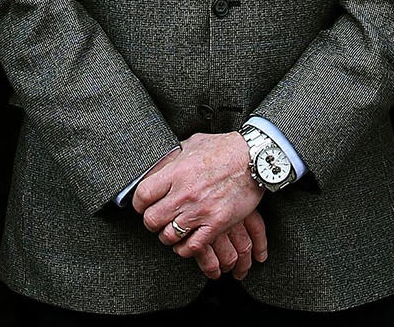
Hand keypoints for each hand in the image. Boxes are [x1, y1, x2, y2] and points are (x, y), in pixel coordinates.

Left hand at [133, 132, 261, 274]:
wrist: (254, 158)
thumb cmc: (224, 148)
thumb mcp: (192, 144)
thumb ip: (173, 158)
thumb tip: (157, 166)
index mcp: (176, 172)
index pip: (142, 195)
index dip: (139, 203)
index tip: (143, 204)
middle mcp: (185, 193)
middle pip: (152, 220)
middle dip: (151, 222)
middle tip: (157, 219)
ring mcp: (201, 211)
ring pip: (169, 236)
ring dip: (167, 236)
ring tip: (171, 231)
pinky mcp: (217, 223)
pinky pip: (192, 247)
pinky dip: (185, 249)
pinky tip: (186, 242)